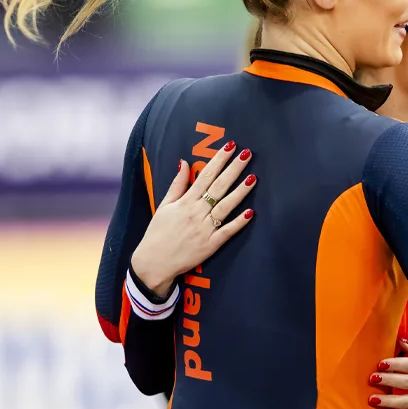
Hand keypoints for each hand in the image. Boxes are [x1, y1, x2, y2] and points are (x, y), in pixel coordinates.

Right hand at [130, 141, 257, 293]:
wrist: (154, 262)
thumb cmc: (158, 232)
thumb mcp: (164, 205)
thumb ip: (177, 184)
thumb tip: (184, 162)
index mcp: (186, 201)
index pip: (205, 175)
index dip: (219, 160)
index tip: (230, 146)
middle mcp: (196, 212)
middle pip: (219, 187)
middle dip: (233, 169)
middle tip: (247, 153)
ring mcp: (205, 228)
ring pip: (226, 206)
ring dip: (240, 192)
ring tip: (253, 177)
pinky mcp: (211, 244)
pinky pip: (227, 231)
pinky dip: (238, 222)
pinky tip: (251, 212)